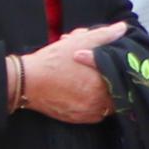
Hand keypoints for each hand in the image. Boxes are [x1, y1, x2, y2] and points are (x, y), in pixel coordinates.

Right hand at [16, 21, 132, 124]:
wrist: (26, 81)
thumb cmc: (52, 61)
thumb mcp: (79, 42)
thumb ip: (104, 36)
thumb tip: (122, 28)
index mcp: (100, 86)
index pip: (123, 81)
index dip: (121, 71)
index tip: (119, 66)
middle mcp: (96, 104)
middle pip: (115, 94)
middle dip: (111, 80)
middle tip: (104, 71)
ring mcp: (86, 114)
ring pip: (106, 105)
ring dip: (104, 93)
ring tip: (95, 80)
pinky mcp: (75, 120)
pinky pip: (94, 114)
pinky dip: (94, 104)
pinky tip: (86, 91)